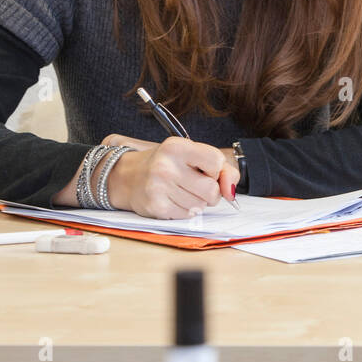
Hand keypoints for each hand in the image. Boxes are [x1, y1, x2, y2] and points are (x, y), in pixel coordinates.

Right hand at [101, 134, 239, 219]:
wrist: (130, 176)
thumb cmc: (170, 165)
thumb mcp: (194, 156)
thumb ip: (223, 170)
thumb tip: (231, 192)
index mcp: (178, 146)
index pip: (216, 162)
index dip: (216, 170)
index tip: (205, 170)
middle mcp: (166, 165)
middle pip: (211, 190)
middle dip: (211, 192)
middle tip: (197, 185)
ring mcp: (158, 187)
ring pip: (200, 205)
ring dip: (197, 202)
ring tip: (183, 191)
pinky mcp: (155, 206)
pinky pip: (187, 215)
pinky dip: (186, 211)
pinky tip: (174, 200)